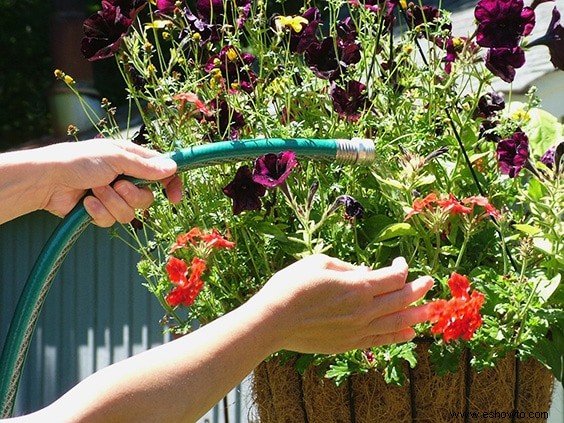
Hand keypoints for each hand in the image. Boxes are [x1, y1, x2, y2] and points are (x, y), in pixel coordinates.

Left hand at [42, 139, 181, 226]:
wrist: (47, 180)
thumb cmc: (78, 160)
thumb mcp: (116, 158)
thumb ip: (145, 167)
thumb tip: (172, 168)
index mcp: (131, 160)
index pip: (161, 172)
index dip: (171, 184)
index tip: (175, 198)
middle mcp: (125, 178)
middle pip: (147, 198)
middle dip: (132, 195)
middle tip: (117, 186)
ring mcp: (112, 196)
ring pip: (130, 213)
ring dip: (112, 203)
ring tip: (95, 191)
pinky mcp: (100, 212)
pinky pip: (111, 221)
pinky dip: (98, 212)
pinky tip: (85, 202)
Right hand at [249, 254, 433, 353]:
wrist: (273, 321)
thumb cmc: (291, 287)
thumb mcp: (317, 263)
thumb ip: (346, 267)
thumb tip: (364, 273)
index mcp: (356, 286)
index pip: (392, 277)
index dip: (402, 268)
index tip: (400, 262)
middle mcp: (363, 309)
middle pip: (401, 299)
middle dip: (418, 289)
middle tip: (430, 282)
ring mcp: (357, 330)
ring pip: (396, 322)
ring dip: (416, 315)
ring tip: (431, 310)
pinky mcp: (349, 344)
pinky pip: (381, 341)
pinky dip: (397, 336)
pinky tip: (410, 333)